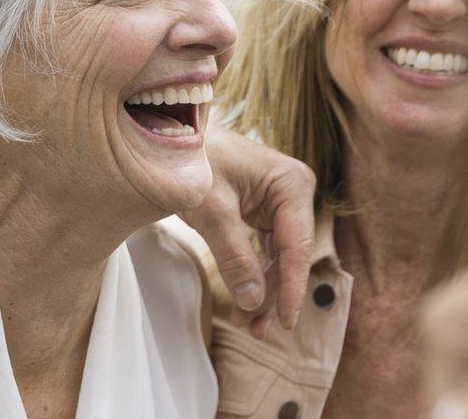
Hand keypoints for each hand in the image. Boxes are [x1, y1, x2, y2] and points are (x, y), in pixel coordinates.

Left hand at [178, 125, 315, 336]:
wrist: (171, 137)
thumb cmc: (193, 160)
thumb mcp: (210, 210)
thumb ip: (233, 255)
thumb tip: (253, 300)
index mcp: (291, 184)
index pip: (297, 246)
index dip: (291, 288)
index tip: (285, 321)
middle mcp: (293, 193)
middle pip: (290, 256)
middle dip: (273, 294)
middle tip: (258, 330)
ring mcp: (280, 203)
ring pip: (278, 258)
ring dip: (263, 291)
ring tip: (249, 324)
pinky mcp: (264, 212)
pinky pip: (265, 251)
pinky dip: (254, 275)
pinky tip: (246, 302)